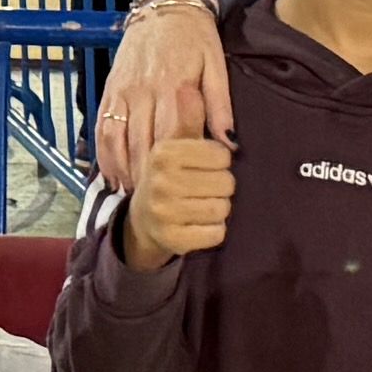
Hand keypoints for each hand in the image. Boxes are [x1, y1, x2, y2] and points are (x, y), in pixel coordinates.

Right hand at [91, 0, 230, 189]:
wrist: (165, 7)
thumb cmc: (196, 39)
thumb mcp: (216, 66)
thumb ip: (220, 105)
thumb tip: (229, 144)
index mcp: (173, 86)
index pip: (171, 137)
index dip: (172, 169)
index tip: (177, 194)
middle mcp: (143, 90)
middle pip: (141, 143)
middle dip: (147, 178)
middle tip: (155, 206)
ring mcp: (122, 91)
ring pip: (117, 139)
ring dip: (124, 170)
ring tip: (134, 196)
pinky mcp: (110, 90)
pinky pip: (103, 127)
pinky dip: (105, 155)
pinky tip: (113, 174)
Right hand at [119, 133, 234, 266]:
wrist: (143, 218)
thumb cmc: (170, 179)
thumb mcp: (177, 150)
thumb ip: (201, 134)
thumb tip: (228, 132)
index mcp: (164, 154)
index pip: (221, 155)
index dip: (221, 163)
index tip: (207, 168)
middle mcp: (161, 181)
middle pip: (225, 182)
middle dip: (222, 187)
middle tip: (207, 190)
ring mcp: (164, 212)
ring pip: (222, 208)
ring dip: (219, 209)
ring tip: (204, 206)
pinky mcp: (173, 239)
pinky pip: (216, 233)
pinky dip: (215, 230)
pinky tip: (202, 225)